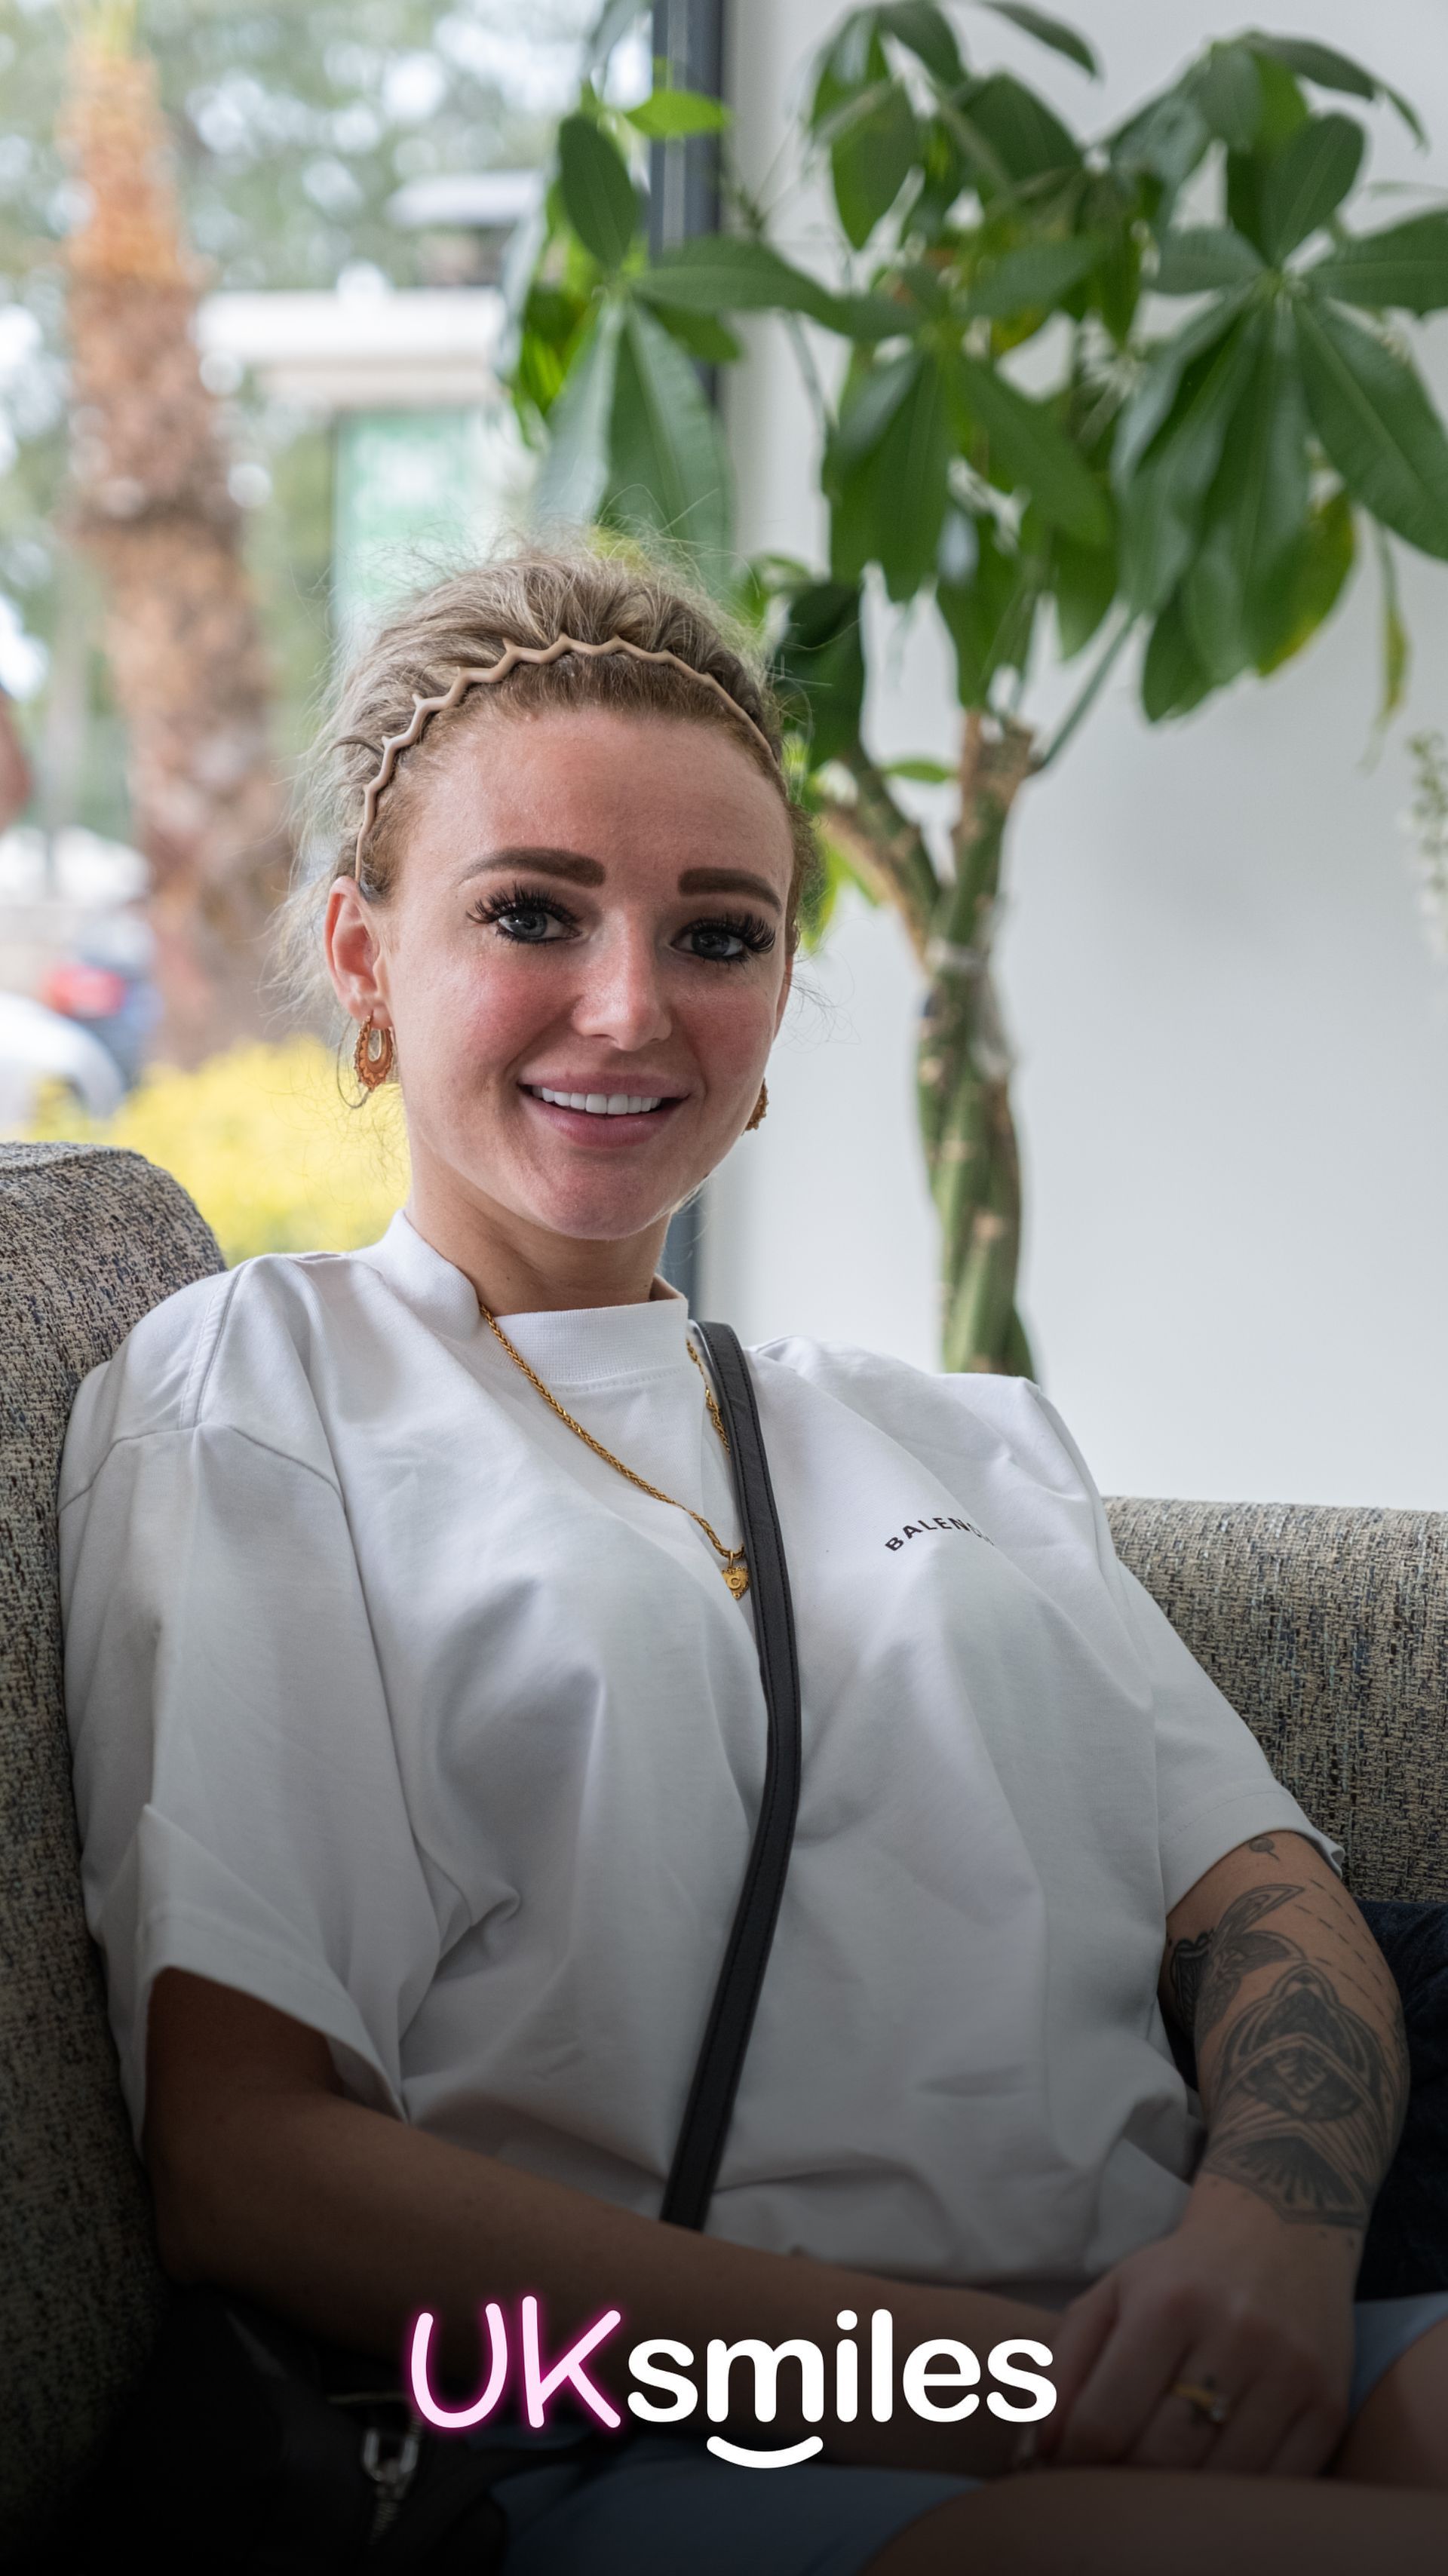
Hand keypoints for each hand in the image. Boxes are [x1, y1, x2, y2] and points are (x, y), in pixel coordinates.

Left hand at [1034, 2184, 1355, 2477]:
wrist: (1283, 2230)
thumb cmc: (1183, 2273)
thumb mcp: (1113, 2293)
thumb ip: (1065, 2364)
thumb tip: (1038, 2448)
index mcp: (1168, 2302)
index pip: (1106, 2418)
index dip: (1076, 2459)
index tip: (1066, 2470)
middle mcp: (1235, 2333)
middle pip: (1163, 2456)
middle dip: (1124, 2481)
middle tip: (1110, 2484)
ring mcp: (1290, 2371)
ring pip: (1220, 2479)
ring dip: (1180, 2496)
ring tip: (1158, 2482)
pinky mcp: (1329, 2403)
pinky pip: (1277, 2484)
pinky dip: (1238, 2496)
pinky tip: (1213, 2478)